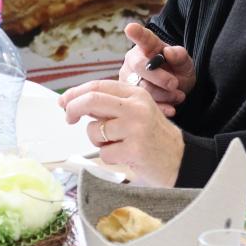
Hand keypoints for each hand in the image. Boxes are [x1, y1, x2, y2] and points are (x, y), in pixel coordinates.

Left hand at [59, 80, 184, 186]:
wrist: (181, 159)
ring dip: (98, 141)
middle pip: (92, 100)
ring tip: (117, 144)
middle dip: (73, 108)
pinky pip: (104, 153)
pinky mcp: (135, 149)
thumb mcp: (137, 112)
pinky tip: (126, 156)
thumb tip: (74, 103)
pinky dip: (110, 157)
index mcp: (136, 94)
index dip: (75, 93)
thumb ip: (110, 105)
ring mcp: (136, 128)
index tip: (64, 102)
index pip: (98, 86)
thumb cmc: (154, 137)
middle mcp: (136, 107)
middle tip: (68, 118)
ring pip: (95, 130)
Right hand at [118, 23, 195, 117]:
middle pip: (140, 67)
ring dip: (163, 94)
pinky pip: (142, 103)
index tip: (130, 28)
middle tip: (175, 84)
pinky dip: (159, 107)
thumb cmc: (177, 71)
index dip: (136, 33)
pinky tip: (171, 109)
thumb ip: (180, 55)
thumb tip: (169, 52)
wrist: (176, 91)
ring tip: (179, 95)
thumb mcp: (185, 62)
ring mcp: (129, 79)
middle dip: (159, 77)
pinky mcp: (130, 97)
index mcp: (146, 47)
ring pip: (142, 88)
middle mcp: (133, 61)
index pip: (142, 38)